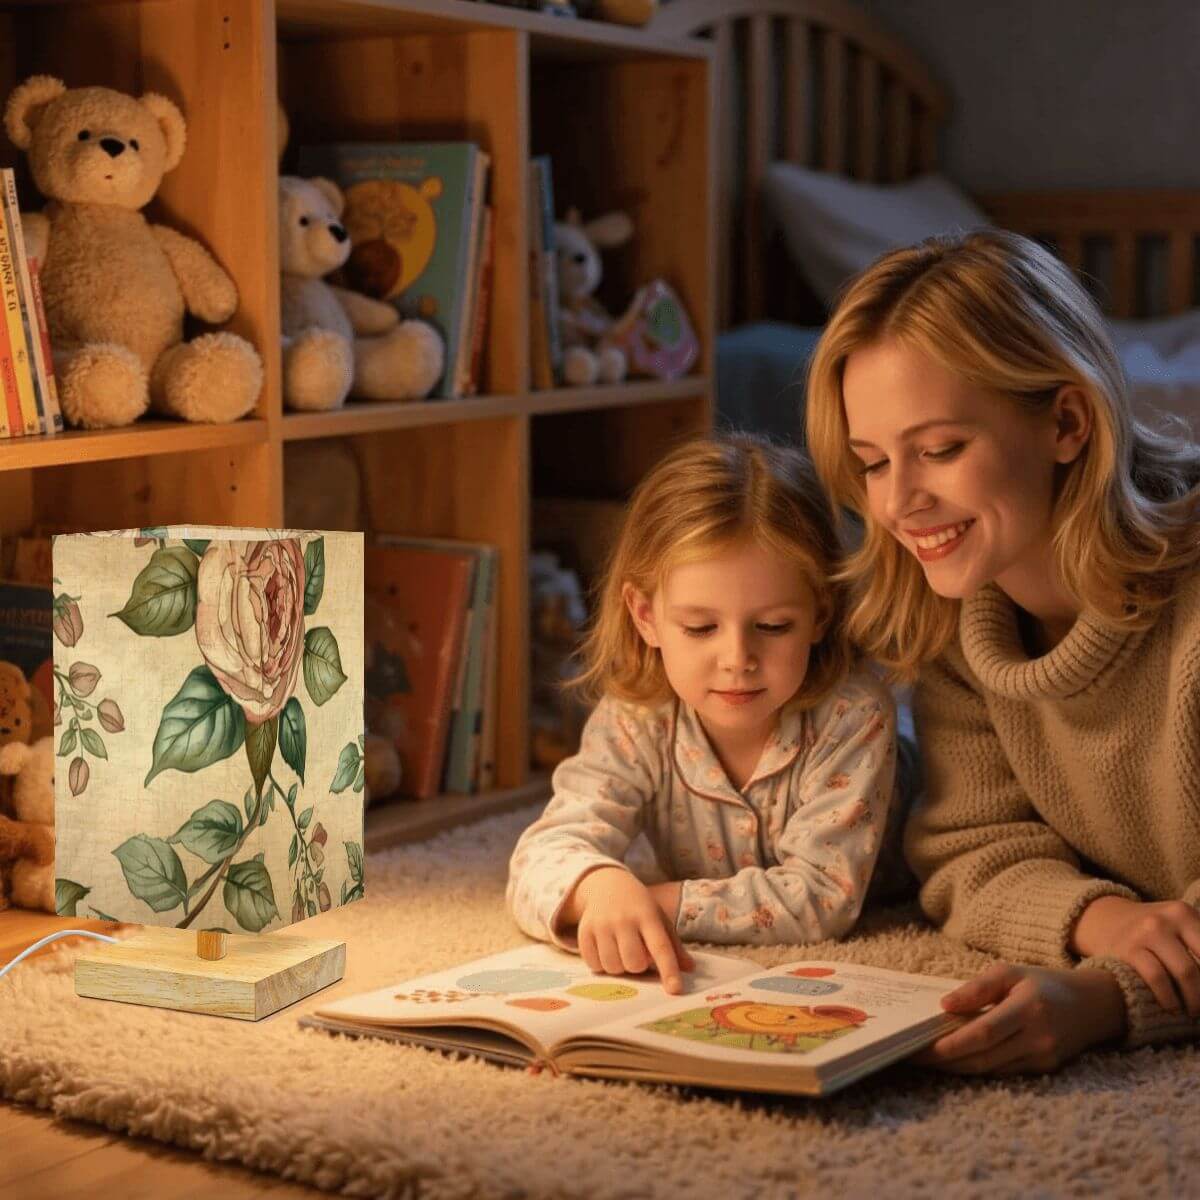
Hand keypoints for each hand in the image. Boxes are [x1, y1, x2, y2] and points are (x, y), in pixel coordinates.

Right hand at [565, 867, 693, 993]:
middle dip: (639, 967)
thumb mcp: (659, 918)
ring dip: (620, 967)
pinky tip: (606, 950)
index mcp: (647, 915)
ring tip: (621, 952)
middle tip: (638, 955)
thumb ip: (673, 945)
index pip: (660, 947)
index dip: (668, 970)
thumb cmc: (639, 907)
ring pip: (612, 967)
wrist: (606, 885)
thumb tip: (690, 968)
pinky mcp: (584, 931)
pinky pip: (594, 965)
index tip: (675, 990)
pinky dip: (602, 964)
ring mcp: (601, 924)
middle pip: (634, 963)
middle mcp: (623, 919)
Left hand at [912, 962, 1124, 1074]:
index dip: (951, 1044)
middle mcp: (1037, 1039)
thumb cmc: (1044, 983)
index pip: (983, 1034)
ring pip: (990, 1070)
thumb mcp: (1010, 972)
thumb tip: (945, 1006)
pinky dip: (977, 1066)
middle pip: (983, 1058)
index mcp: (1028, 1009)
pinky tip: (956, 1060)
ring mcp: (1043, 1058)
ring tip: (926, 1058)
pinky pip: (1003, 1072)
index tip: (921, 1046)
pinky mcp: (1044, 1070)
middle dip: (945, 1061)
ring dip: (957, 1067)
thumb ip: (977, 988)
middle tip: (912, 1055)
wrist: (1094, 1004)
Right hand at [1070, 896, 1199, 1016]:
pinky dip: (1170, 998)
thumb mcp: (1178, 925)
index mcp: (1184, 912)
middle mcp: (1166, 919)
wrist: (1105, 921)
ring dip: (1195, 1000)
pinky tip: (1172, 1007)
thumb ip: (1198, 945)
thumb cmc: (1153, 931)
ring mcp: (1146, 933)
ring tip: (1193, 1011)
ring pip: (1186, 972)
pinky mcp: (1128, 950)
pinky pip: (1158, 978)